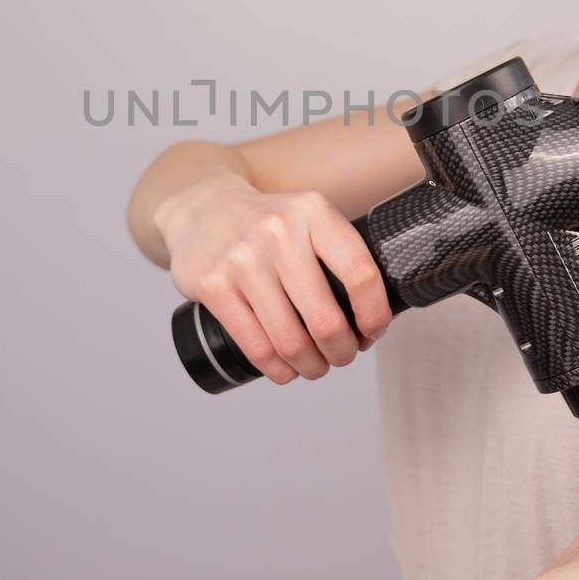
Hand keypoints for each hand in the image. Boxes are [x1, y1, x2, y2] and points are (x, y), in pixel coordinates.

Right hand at [154, 175, 391, 383]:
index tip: (373, 331)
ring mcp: (242, 260)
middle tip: (342, 355)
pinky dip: (278, 369)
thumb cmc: (266, 225)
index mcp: (313, 212)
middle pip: (326, 320)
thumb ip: (339, 254)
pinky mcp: (213, 285)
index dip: (374, 315)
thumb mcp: (307, 217)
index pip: (361, 274)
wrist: (201, 210)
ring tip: (315, 366)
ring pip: (290, 341)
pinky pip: (256, 346)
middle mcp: (278, 232)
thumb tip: (377, 314)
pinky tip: (285, 368)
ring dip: (311, 366)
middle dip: (342, 351)